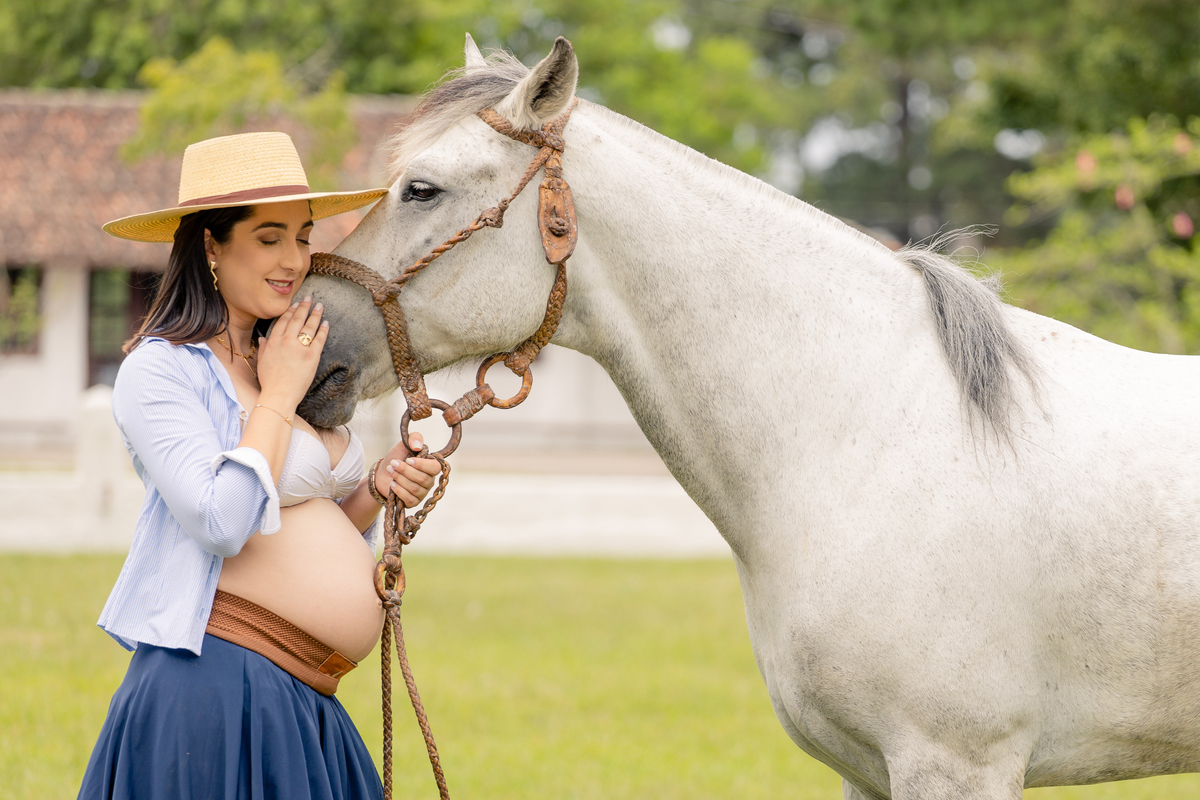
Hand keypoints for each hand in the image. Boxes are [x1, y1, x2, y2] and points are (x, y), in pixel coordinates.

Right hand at [256, 296, 327, 411]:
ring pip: (309, 326)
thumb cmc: (270, 381)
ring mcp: (300, 348)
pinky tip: (326, 323)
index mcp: (273, 342)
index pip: (283, 321)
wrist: (279, 395)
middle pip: (297, 319)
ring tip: (320, 306)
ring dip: (315, 314)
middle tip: (309, 299)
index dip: (290, 311)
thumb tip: (263, 339)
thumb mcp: (262, 362)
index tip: (295, 305)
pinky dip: (323, 330)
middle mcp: (286, 341)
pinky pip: (319, 339)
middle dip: (304, 307)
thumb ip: (263, 348)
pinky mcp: (312, 356)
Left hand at [374, 433, 440, 507]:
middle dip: (405, 470)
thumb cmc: (397, 458)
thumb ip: (414, 438)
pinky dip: (399, 490)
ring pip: (414, 488)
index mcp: (430, 467)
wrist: (382, 473)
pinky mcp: (413, 502)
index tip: (408, 460)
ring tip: (391, 471)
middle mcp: (429, 481)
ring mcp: (422, 493)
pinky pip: (409, 499)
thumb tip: (417, 446)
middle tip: (393, 463)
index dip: (422, 465)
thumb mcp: (403, 445)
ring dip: (400, 478)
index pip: (435, 468)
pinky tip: (393, 484)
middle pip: (422, 479)